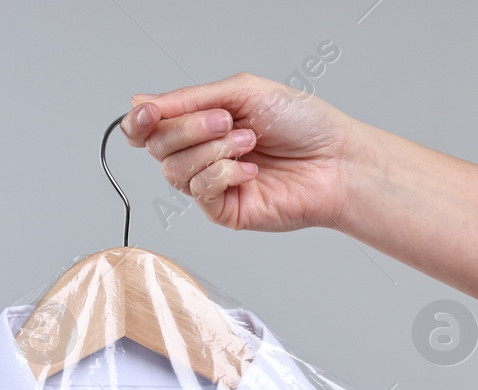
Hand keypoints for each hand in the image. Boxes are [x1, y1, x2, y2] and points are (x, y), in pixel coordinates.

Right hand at [122, 72, 361, 232]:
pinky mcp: (221, 210)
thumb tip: (141, 102)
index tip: (149, 113)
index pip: (149, 127)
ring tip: (250, 143)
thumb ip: (191, 98)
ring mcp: (209, 183)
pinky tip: (251, 170)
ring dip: (214, 151)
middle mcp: (200, 153)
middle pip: (158, 146)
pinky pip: (200, 191)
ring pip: (175, 170)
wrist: (337, 161)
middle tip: (226, 122)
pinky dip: (225, 174)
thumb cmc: (303, 124)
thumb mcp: (244, 92)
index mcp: (201, 123)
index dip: (139, 121)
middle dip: (189, 130)